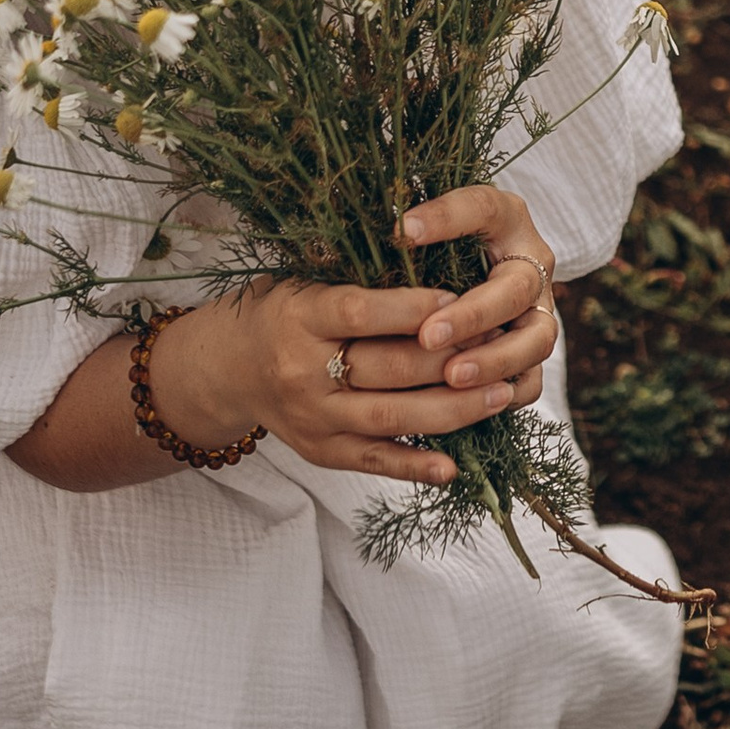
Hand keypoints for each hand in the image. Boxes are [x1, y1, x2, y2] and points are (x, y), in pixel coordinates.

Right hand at [154, 184, 560, 483]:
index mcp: (299, 317)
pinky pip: (375, 461)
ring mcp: (313, 417)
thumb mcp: (306, 280)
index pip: (360, 312)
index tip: (459, 299)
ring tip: (500, 394)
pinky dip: (415, 466)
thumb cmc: (284, 311)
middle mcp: (302, 371)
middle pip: (387, 368)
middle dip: (451, 357)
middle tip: (501, 343)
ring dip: (452, 409)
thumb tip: (435, 261)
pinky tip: (455, 466)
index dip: (412, 308)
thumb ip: (359, 277)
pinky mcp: (321, 451)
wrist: (227, 368)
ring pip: (391, 417)